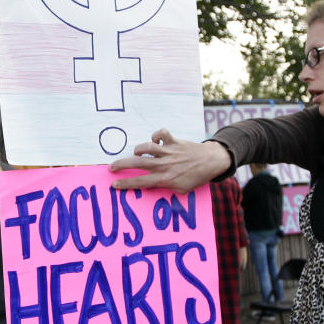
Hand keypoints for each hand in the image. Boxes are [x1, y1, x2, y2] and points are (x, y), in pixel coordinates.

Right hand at [108, 129, 231, 192]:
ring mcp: (168, 152)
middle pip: (137, 163)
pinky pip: (161, 133)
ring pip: (146, 147)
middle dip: (121, 165)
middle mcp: (163, 165)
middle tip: (111, 167)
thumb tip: (152, 187)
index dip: (125, 184)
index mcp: (164, 179)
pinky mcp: (174, 141)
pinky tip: (156, 140)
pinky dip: (156, 134)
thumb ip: (166, 188)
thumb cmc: (196, 177)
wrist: (211, 162)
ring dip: (139, 149)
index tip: (114, 184)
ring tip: (137, 152)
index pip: (140, 182)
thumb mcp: (181, 189)